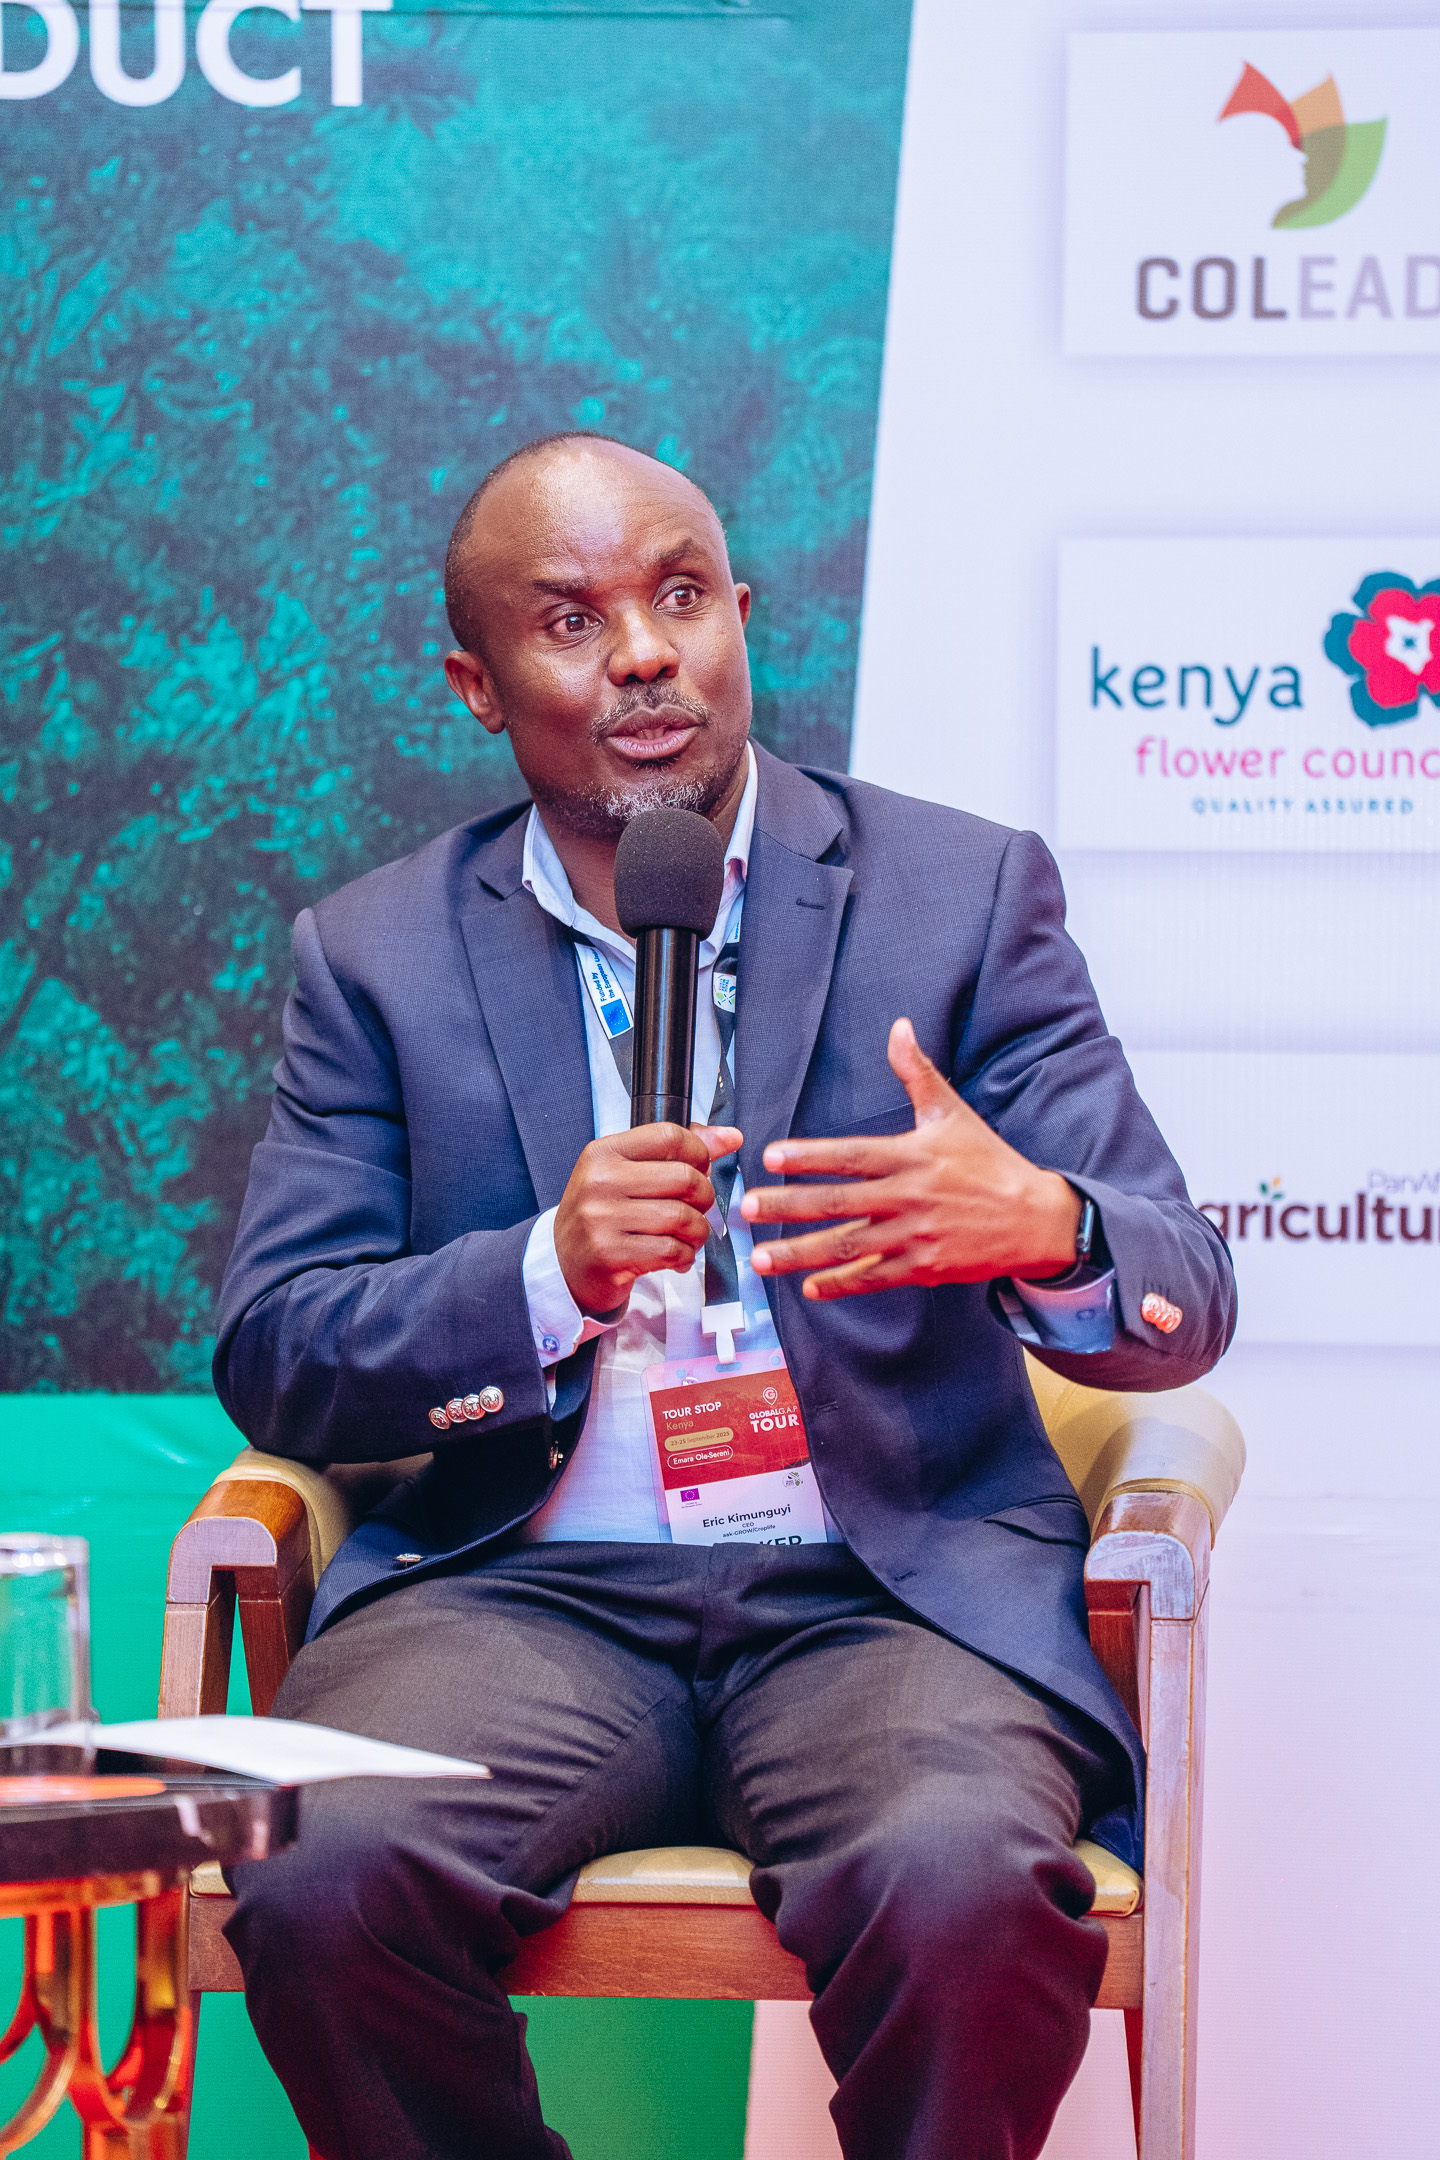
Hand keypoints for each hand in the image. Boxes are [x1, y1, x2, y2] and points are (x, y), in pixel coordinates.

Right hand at [554, 1122, 742, 1316]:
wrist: (565, 1265)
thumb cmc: (602, 1215)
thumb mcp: (626, 1173)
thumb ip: (675, 1152)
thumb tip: (729, 1137)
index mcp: (604, 1153)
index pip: (669, 1136)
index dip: (700, 1151)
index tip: (704, 1166)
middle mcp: (600, 1181)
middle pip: (684, 1177)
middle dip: (704, 1196)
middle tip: (697, 1207)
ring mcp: (602, 1218)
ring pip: (683, 1217)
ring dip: (697, 1231)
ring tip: (687, 1236)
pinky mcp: (610, 1254)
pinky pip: (672, 1250)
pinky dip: (684, 1256)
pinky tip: (676, 1256)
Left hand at [738, 1019, 1079, 1300]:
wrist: (1035, 1218)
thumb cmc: (988, 1162)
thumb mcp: (952, 1113)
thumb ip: (917, 1073)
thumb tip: (899, 1027)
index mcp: (911, 1157)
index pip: (850, 1156)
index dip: (809, 1157)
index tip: (771, 1158)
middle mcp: (909, 1197)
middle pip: (838, 1203)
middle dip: (788, 1207)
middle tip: (747, 1209)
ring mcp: (915, 1236)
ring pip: (848, 1246)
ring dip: (800, 1254)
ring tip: (762, 1258)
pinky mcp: (923, 1267)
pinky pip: (874, 1276)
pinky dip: (841, 1284)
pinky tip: (810, 1288)